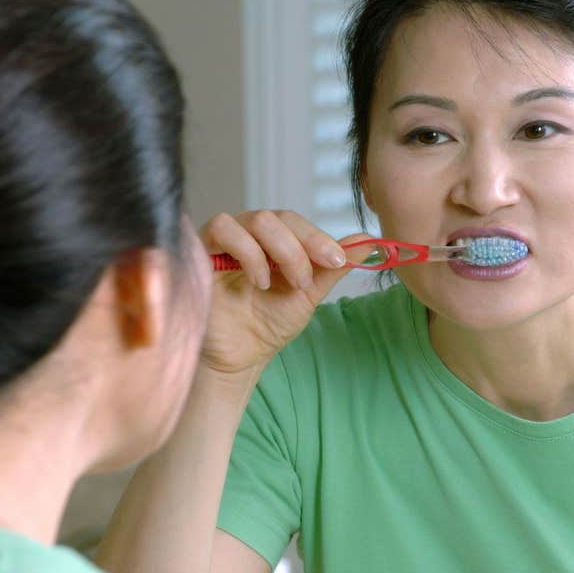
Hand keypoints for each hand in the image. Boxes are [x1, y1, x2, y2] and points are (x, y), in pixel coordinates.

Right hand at [198, 210, 363, 374]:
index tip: (338, 260)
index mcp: (273, 240)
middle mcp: (247, 234)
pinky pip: (223, 228)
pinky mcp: (201, 250)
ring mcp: (224, 240)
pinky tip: (258, 281)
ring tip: (278, 284)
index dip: (318, 237)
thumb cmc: (268, 324)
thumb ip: (333, 267)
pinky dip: (247, 252)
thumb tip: (372, 243)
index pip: (295, 221)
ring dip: (278, 251)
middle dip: (300, 248)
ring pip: (255, 219)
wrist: (240, 356)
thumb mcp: (309, 294)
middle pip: (277, 216)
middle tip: (305, 282)